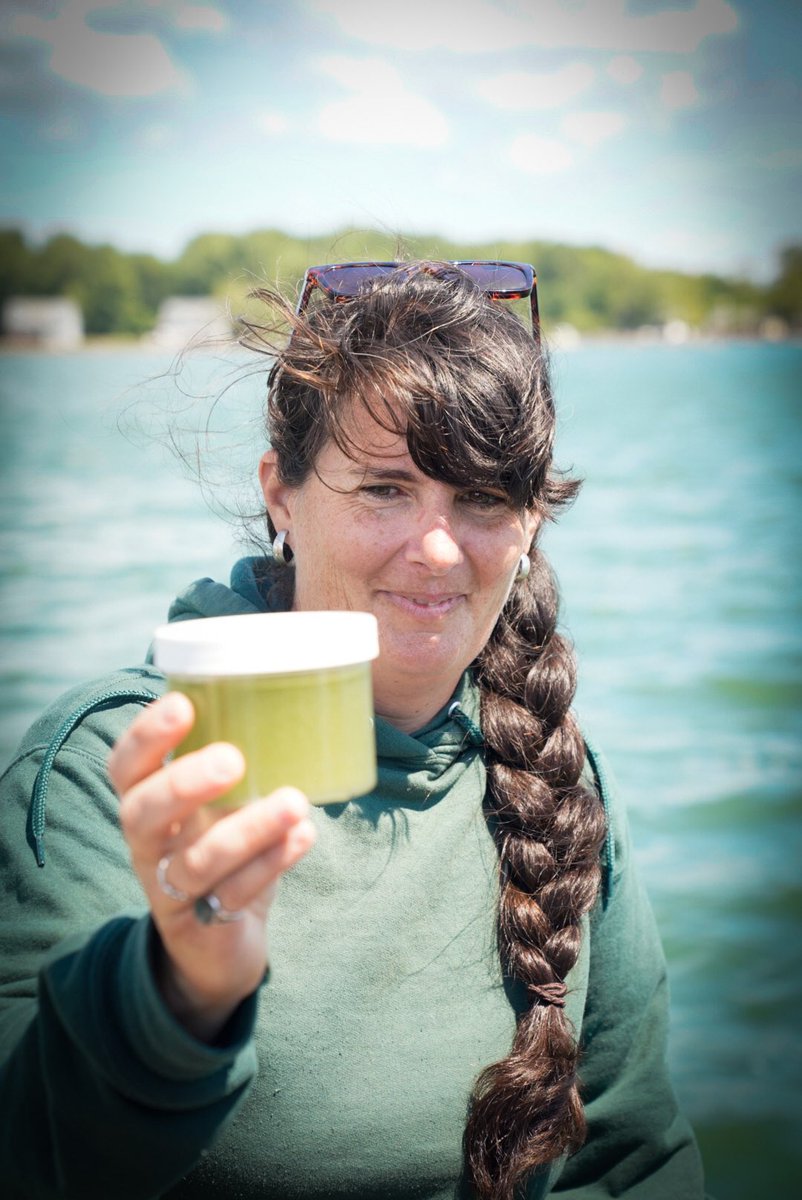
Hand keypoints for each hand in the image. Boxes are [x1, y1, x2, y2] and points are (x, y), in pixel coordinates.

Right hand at [108, 692, 315, 1040]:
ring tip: (296, 801)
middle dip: (183, 784)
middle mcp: (147, 845)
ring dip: (249, 828)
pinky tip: (304, 836)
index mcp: (145, 802)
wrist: (219, 944)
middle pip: (141, 814)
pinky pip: (233, 895)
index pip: (125, 767)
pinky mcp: (202, 927)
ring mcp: (170, 890)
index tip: (183, 704)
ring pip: (197, 862)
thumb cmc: (222, 844)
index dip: (145, 737)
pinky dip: (272, 864)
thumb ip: (235, 759)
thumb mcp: (219, 802)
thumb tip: (296, 691)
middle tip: (233, 758)